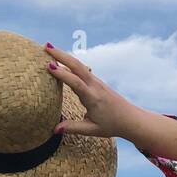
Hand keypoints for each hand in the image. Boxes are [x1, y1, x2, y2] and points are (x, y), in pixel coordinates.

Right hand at [44, 42, 176, 170]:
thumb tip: (54, 129)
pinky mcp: (96, 81)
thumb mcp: (92, 130)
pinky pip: (82, 68)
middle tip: (45, 46)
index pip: (76, 83)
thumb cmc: (112, 125)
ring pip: (79, 64)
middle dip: (61, 55)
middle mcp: (95, 86)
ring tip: (49, 48)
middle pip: (77, 66)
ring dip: (64, 55)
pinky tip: (61, 59)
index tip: (49, 66)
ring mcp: (96, 81)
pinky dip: (70, 62)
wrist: (130, 119)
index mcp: (93, 98)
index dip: (63, 74)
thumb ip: (73, 128)